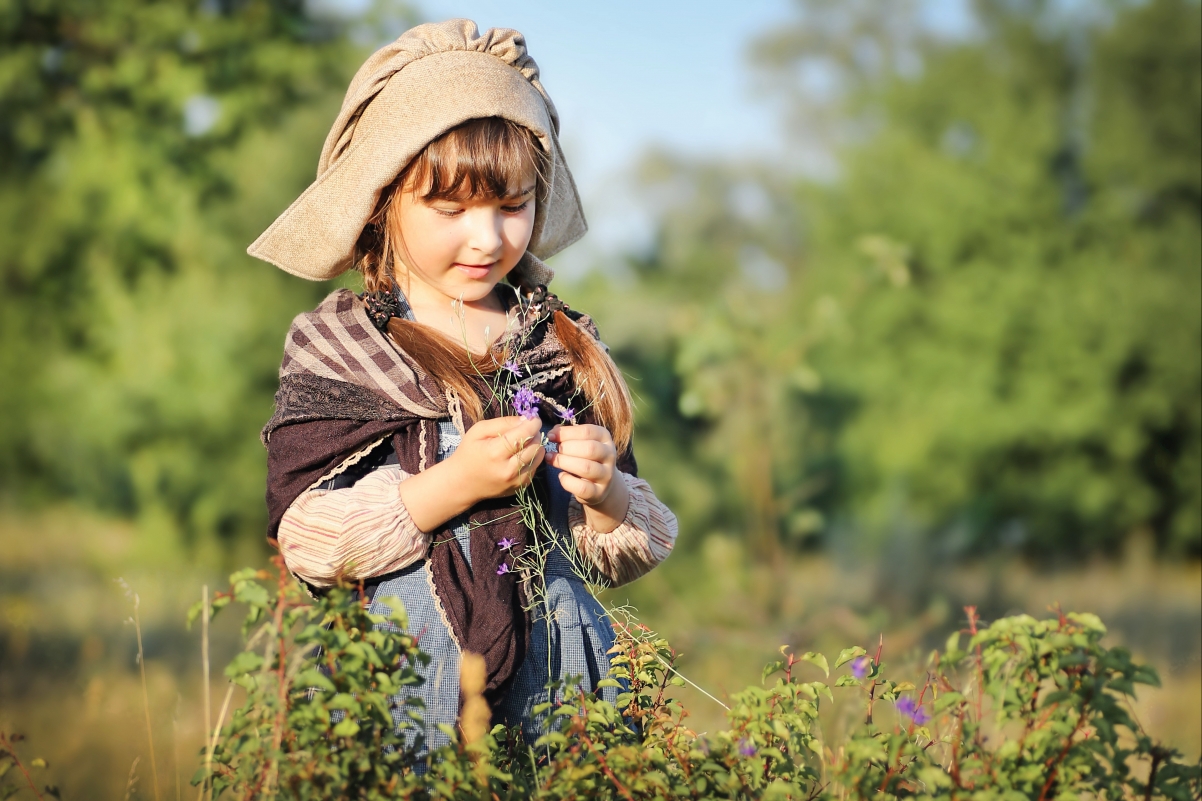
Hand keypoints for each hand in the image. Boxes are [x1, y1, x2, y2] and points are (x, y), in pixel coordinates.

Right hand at [399, 416, 542, 532]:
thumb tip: (526, 419)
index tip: (533, 418)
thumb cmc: (468, 453)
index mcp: (495, 452)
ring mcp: (516, 481)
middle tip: (526, 429)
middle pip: (535, 445)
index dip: (533, 423)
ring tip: (524, 442)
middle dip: (535, 433)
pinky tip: (520, 455)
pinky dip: (532, 458)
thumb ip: (503, 422)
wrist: (462, 483)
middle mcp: (508, 469)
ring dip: (536, 445)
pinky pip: (535, 467)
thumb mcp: (479, 430)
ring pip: (539, 456)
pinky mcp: (521, 487)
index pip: (525, 434)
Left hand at [546, 424, 629, 531]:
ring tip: (551, 460)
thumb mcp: (581, 443)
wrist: (600, 485)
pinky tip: (561, 476)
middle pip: (589, 448)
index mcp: (605, 438)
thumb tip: (553, 432)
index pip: (588, 431)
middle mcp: (610, 455)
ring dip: (564, 462)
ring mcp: (606, 476)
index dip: (566, 433)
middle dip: (566, 448)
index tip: (551, 436)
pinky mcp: (598, 493)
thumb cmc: (586, 458)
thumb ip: (568, 435)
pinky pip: (581, 487)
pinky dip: (567, 481)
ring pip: (586, 467)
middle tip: (553, 450)